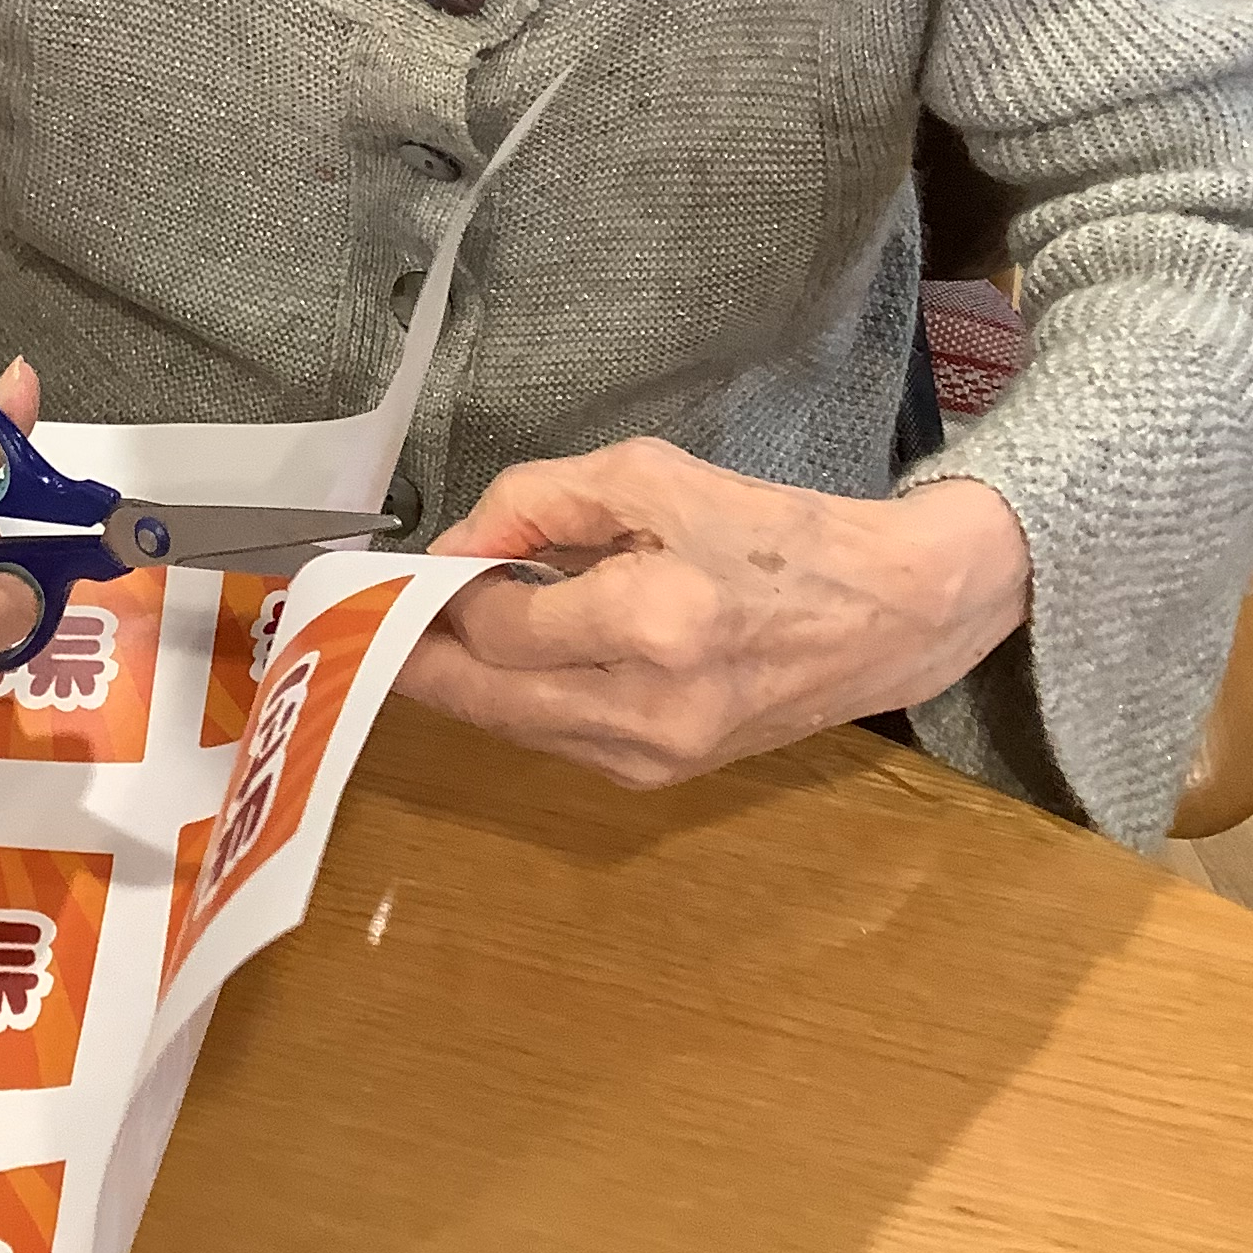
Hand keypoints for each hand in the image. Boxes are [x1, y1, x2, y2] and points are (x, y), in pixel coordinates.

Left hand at [399, 436, 1031, 789]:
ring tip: (417, 634)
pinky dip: (515, 702)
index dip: (441, 595)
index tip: (409, 565)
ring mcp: (659, 757)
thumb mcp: (652, 476)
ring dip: (460, 685)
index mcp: (653, 625)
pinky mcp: (666, 776)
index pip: (498, 630)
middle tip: (362, 622)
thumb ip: (538, 502)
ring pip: (514, 730)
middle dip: (417, 660)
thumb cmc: (774, 529)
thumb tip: (454, 546)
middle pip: (486, 701)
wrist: (890, 613)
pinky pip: (556, 742)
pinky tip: (496, 661)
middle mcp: (649, 710)